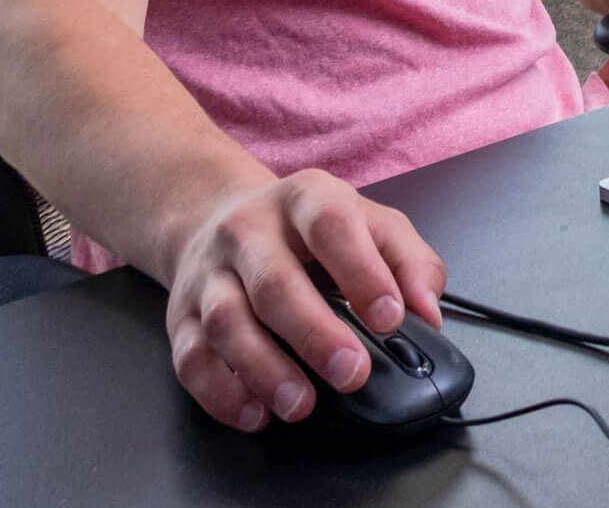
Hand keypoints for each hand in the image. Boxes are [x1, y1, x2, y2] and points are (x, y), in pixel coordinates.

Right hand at [163, 169, 446, 431]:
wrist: (216, 214)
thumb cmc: (308, 229)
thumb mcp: (370, 223)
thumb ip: (411, 262)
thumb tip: (427, 313)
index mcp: (306, 198)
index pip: (332, 226)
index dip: (363, 273)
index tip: (390, 318)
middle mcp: (249, 230)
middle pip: (275, 283)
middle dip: (314, 333)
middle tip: (351, 373)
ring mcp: (210, 273)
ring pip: (226, 322)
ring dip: (264, 370)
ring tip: (301, 404)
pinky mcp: (181, 315)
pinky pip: (191, 357)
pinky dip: (221, 392)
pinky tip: (255, 411)